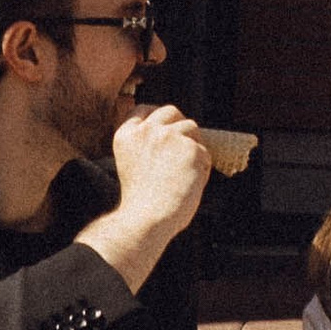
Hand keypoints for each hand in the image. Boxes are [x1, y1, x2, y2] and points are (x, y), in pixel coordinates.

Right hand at [81, 103, 210, 290]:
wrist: (147, 219)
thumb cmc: (140, 203)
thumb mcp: (132, 166)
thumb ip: (146, 148)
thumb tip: (173, 138)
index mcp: (126, 136)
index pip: (142, 110)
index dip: (157, 116)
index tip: (165, 125)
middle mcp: (146, 131)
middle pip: (170, 111)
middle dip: (180, 123)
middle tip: (187, 142)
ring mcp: (169, 136)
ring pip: (191, 128)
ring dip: (194, 146)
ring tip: (187, 173)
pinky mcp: (191, 148)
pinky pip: (204, 153)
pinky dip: (202, 168)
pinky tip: (191, 184)